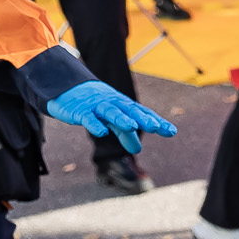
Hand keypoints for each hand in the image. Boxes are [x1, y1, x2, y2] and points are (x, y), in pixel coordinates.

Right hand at [45, 80, 177, 152]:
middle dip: (143, 119)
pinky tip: (101, 132)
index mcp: (123, 106)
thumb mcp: (110, 119)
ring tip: (132, 126)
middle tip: (156, 127)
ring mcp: (96, 106)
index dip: (157, 122)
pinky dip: (94, 124)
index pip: (143, 114)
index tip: (171, 132)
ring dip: (121, 119)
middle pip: (130, 111)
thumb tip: (138, 149)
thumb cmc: (94, 105)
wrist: (67, 88)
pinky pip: (88, 117)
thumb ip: (124, 133)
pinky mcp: (80, 111)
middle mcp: (113, 104)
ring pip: (111, 112)